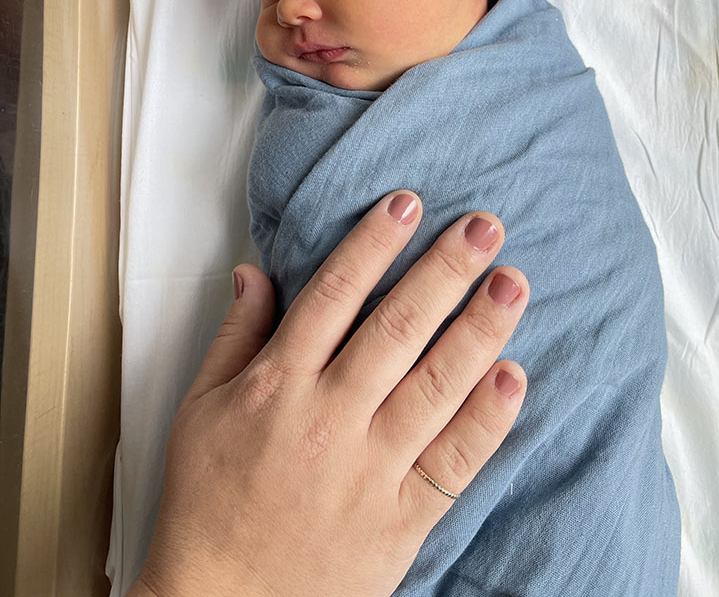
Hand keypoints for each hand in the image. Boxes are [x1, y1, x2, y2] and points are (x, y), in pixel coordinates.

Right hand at [129, 191, 528, 596]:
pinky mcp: (400, 518)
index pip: (334, 293)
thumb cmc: (209, 504)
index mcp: (279, 384)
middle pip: (397, 327)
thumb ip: (235, 335)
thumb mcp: (201, 408)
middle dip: (445, 270)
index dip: (375, 242)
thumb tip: (254, 273)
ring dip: (479, 329)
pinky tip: (513, 377)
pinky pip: (452, 462)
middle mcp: (329, 417)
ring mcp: (368, 468)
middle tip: (484, 226)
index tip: (408, 203)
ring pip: (435, 385)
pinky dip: (487, 419)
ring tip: (512, 284)